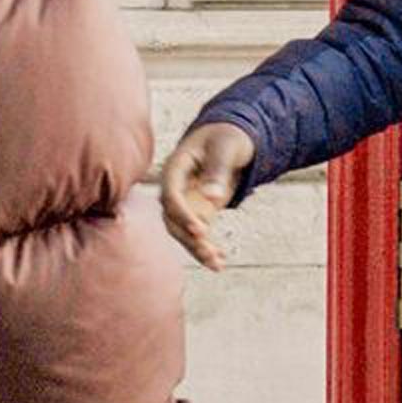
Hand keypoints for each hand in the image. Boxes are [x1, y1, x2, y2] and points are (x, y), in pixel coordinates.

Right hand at [157, 123, 256, 270]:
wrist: (231, 138)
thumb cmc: (227, 138)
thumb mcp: (226, 148)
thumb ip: (218, 170)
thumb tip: (213, 199)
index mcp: (174, 168)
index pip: (170, 195)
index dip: (183, 214)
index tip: (201, 229)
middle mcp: (175, 188)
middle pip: (172, 218)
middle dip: (189, 238)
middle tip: (209, 253)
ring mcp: (185, 200)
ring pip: (183, 231)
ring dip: (197, 249)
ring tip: (217, 264)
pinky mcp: (198, 210)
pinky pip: (198, 233)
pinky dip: (207, 247)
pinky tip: (221, 262)